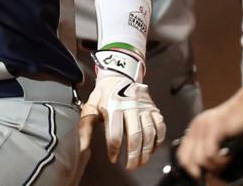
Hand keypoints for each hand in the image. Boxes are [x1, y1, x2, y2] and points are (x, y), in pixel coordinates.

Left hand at [79, 51, 165, 169]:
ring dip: (147, 151)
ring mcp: (144, 108)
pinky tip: (152, 149)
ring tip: (141, 162)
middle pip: (135, 136)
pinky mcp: (154, 109)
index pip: (115, 134)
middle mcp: (130, 106)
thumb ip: (86, 127)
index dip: (114, 150)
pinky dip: (158, 141)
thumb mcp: (91, 107)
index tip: (113, 159)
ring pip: (150, 134)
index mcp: (113, 106)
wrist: (119, 75)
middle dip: (134, 155)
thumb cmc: (104, 94)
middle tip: (130, 166)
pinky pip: (160, 127)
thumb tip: (82, 147)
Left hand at [176, 88, 242, 177]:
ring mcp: (205, 126)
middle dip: (201, 171)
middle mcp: (196, 127)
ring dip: (214, 166)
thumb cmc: (241, 119)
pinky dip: (219, 159)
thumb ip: (213, 147)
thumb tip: (210, 170)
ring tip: (226, 161)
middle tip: (218, 171)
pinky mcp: (217, 128)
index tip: (204, 175)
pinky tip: (229, 155)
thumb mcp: (222, 135)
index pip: (182, 155)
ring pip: (199, 159)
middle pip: (187, 160)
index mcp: (195, 128)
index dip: (191, 168)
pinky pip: (210, 152)